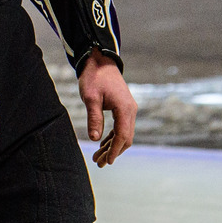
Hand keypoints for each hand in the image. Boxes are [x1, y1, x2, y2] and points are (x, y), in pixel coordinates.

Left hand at [78, 48, 136, 167]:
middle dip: (113, 151)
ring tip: (98, 157)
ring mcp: (128, 109)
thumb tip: (95, 139)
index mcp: (125, 108)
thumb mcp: (91, 97)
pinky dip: (112, 137)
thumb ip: (94, 118)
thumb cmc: (94, 76)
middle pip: (125, 138)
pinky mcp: (123, 107)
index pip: (122, 136)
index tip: (107, 162)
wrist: (100, 60)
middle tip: (99, 162)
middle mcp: (130, 110)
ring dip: (112, 146)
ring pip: (123, 133)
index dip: (115, 151)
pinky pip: (121, 127)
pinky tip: (102, 143)